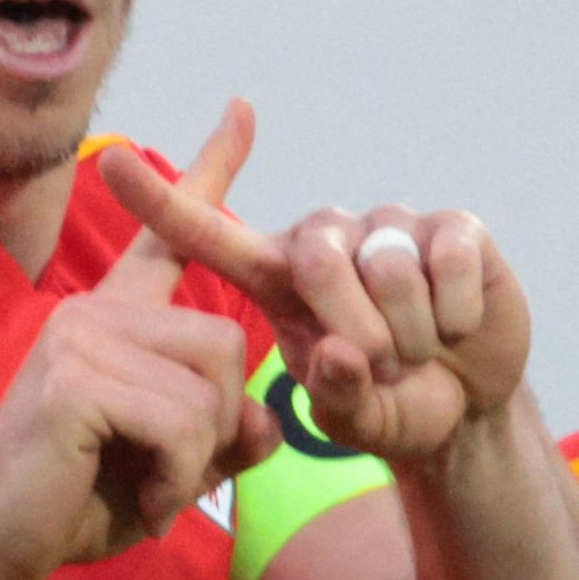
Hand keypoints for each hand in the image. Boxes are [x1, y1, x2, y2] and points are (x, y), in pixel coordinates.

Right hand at [0, 130, 280, 579]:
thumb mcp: (169, 468)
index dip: (211, 171)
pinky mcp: (74, 381)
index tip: (243, 109)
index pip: (168, 235)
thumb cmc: (72, 506)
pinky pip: (181, 423)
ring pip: (210, 386)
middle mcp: (92, 312)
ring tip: (150, 490)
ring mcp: (79, 339)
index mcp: (110, 318)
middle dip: (218, 426)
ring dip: (197, 460)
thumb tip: (266, 420)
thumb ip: (221, 436)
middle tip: (170, 476)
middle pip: (226, 343)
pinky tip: (142, 501)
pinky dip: (179, 478)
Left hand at [101, 103, 530, 463]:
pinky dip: (459, 313)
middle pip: (319, 259)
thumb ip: (335, 395)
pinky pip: (452, 261)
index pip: (205, 233)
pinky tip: (460, 326)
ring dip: (413, 333)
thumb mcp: (351, 420)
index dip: (158, 200)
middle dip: (357, 330)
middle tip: (383, 368)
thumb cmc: (389, 408)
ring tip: (421, 352)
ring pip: (392, 266)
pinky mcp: (455, 226)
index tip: (108, 159)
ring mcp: (391, 225)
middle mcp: (326, 239)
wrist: (470, 411)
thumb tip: (340, 352)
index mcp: (277, 278)